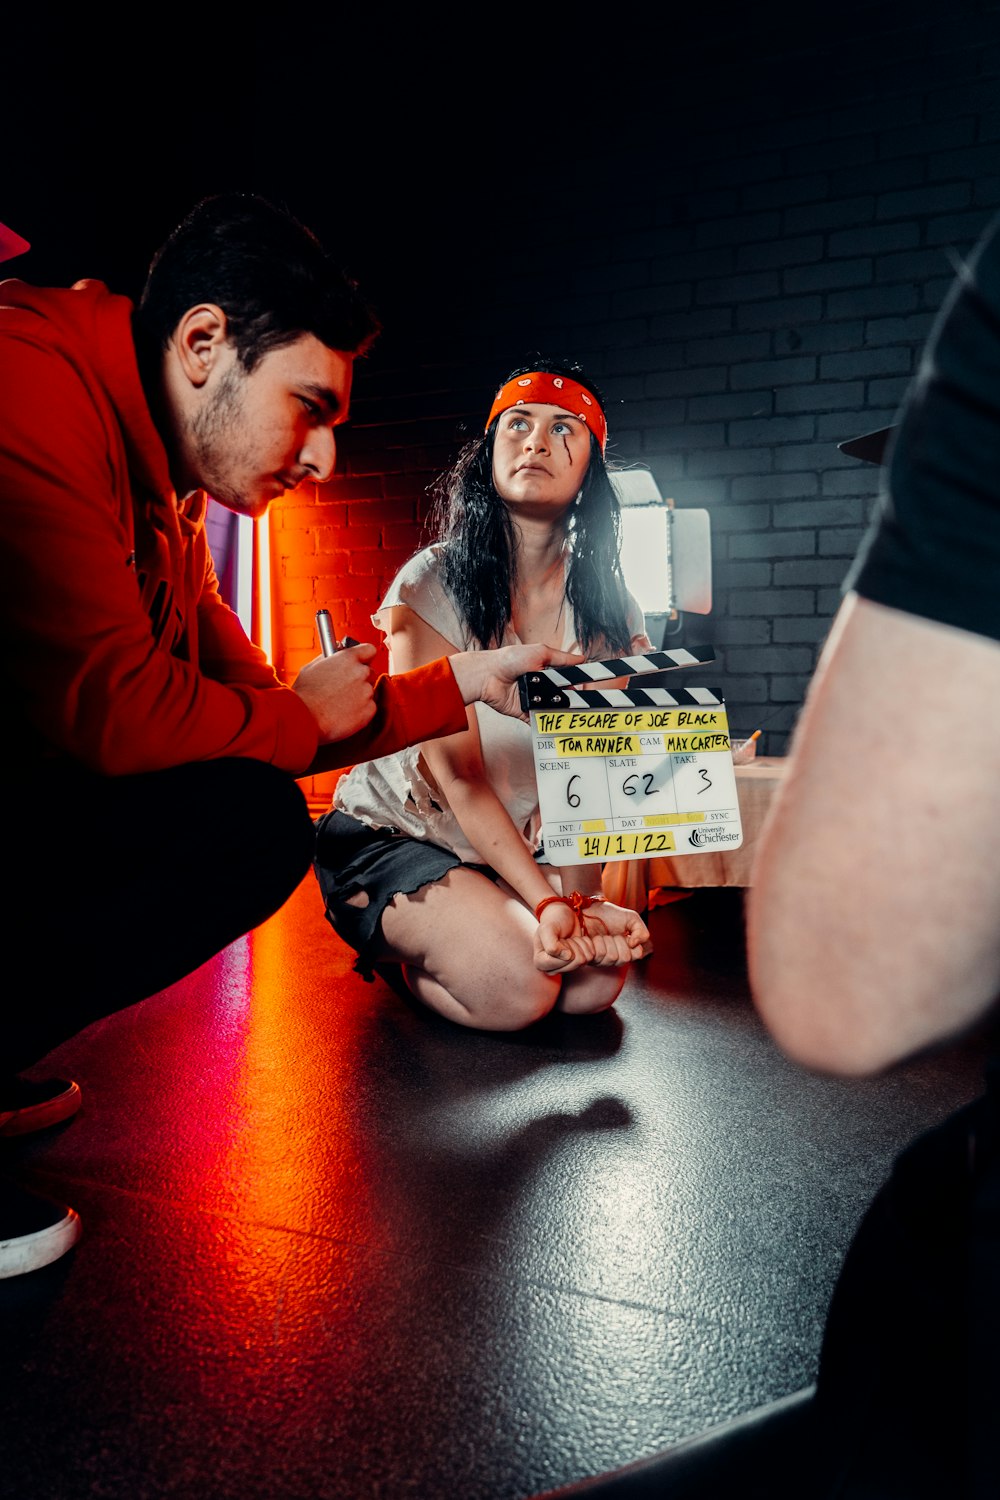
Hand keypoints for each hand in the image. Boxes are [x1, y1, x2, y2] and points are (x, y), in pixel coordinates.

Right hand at [293, 641, 377, 741]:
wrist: (304, 718)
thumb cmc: (305, 694)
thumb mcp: (312, 667)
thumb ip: (330, 658)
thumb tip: (338, 652)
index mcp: (348, 658)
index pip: (369, 650)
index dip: (364, 657)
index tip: (360, 662)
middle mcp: (360, 673)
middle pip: (369, 672)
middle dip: (359, 679)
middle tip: (343, 688)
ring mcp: (366, 692)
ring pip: (368, 691)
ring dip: (359, 696)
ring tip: (340, 703)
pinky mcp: (369, 710)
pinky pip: (369, 708)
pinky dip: (360, 711)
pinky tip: (344, 713)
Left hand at [449, 644, 585, 720]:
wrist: (488, 675)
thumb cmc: (509, 659)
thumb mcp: (540, 652)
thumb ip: (562, 658)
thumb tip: (581, 659)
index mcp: (545, 671)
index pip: (566, 679)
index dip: (577, 683)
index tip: (589, 688)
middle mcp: (540, 686)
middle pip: (561, 697)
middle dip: (571, 700)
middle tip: (583, 704)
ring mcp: (533, 700)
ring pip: (552, 710)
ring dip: (561, 713)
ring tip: (573, 716)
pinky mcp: (524, 712)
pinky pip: (538, 721)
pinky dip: (546, 725)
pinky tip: (558, 727)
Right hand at [533, 901, 595, 974]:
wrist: (562, 916)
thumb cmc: (553, 921)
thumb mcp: (548, 928)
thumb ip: (551, 944)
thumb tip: (567, 957)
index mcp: (540, 963)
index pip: (563, 961)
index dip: (565, 947)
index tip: (558, 939)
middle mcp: (552, 969)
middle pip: (575, 963)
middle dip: (573, 946)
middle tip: (565, 938)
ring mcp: (565, 968)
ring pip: (583, 960)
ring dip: (579, 945)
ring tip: (570, 939)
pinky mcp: (577, 964)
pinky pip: (591, 957)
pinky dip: (586, 945)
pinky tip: (577, 941)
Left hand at [581, 900, 651, 964]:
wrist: (588, 910)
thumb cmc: (609, 914)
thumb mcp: (631, 918)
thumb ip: (641, 931)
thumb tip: (633, 945)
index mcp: (626, 951)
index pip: (637, 955)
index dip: (631, 943)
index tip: (625, 934)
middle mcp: (615, 959)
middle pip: (624, 958)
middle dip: (618, 941)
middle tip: (611, 933)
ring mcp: (601, 960)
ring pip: (611, 957)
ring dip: (607, 941)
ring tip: (601, 935)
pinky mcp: (588, 958)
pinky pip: (597, 955)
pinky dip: (596, 942)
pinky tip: (591, 938)